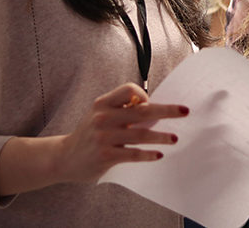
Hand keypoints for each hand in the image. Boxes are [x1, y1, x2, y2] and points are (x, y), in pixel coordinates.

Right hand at [56, 82, 188, 183]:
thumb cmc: (88, 135)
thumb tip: (152, 107)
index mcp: (102, 104)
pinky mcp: (105, 156)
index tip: (152, 103)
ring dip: (161, 136)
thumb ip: (120, 109)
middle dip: (167, 111)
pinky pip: (133, 154)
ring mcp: (103, 137)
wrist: (63, 158)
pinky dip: (148, 154)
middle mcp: (103, 117)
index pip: (128, 90)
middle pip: (142, 111)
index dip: (144, 95)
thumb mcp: (99, 115)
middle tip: (185, 112)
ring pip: (141, 134)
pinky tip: (158, 155)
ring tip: (175, 138)